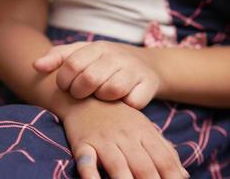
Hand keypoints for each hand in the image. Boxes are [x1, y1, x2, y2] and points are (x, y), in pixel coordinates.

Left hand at [34, 41, 161, 108]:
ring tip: (99, 96)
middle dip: (79, 92)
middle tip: (80, 94)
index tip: (64, 87)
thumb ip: (58, 58)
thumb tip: (35, 66)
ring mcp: (134, 69)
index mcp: (98, 47)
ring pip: (110, 90)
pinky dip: (123, 106)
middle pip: (89, 79)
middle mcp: (116, 56)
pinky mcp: (148, 85)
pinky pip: (131, 102)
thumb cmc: (104, 63)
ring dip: (101, 99)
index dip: (63, 80)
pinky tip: (119, 102)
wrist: (143, 65)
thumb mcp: (81, 54)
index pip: (72, 64)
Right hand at [62, 99, 188, 178]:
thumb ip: (163, 149)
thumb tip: (183, 174)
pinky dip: (91, 175)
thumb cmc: (118, 116)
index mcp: (144, 132)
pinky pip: (87, 161)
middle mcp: (126, 136)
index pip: (165, 160)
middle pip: (144, 167)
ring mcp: (104, 139)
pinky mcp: (83, 143)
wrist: (86, 96)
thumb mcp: (143, 126)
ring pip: (118, 166)